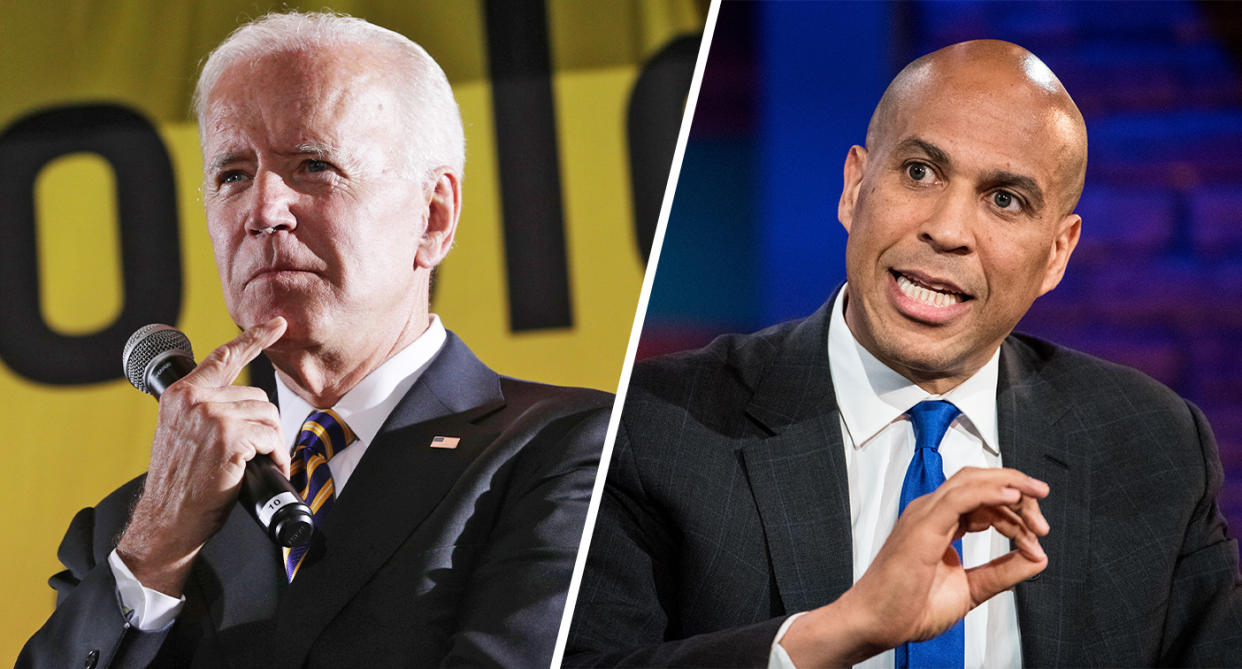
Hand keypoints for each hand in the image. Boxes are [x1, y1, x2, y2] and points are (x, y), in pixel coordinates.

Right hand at [116, 317, 287, 595]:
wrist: (167, 517)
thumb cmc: (179, 481)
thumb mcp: (183, 433)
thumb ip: (204, 410)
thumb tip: (243, 404)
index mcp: (181, 394)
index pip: (223, 357)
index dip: (254, 338)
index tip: (278, 324)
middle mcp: (195, 399)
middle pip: (258, 396)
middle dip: (265, 425)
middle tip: (259, 451)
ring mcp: (212, 416)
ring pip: (268, 416)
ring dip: (273, 442)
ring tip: (261, 461)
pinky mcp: (229, 437)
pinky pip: (271, 437)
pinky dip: (277, 455)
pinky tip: (266, 468)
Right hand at [782, 467, 1049, 666]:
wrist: (876, 623)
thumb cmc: (907, 608)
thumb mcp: (971, 589)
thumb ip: (1002, 571)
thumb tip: (1037, 558)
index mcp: (939, 522)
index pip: (984, 500)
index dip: (1016, 515)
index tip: (1036, 543)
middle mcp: (931, 512)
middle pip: (982, 483)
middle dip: (1019, 495)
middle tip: (1041, 524)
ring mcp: (925, 514)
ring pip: (973, 482)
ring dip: (1011, 489)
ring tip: (1036, 508)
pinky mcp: (923, 525)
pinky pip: (960, 497)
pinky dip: (989, 492)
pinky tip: (1012, 497)